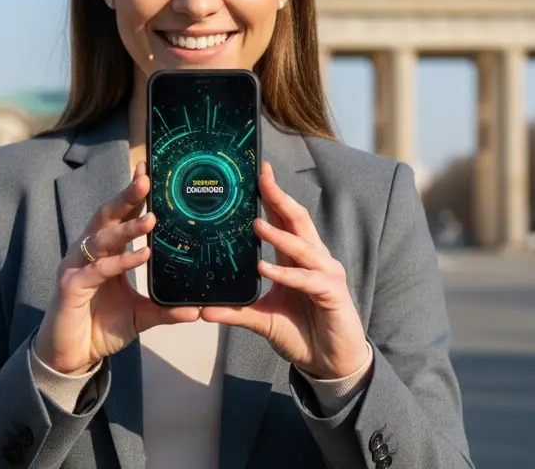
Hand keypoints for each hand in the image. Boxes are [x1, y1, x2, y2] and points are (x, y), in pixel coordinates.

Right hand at [34, 161, 199, 375]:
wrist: (71, 356)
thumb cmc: (100, 328)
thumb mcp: (140, 316)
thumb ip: (166, 309)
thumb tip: (198, 308)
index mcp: (104, 252)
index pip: (119, 216)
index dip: (133, 195)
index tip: (149, 173)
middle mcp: (88, 253)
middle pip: (106, 216)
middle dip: (127, 197)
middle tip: (147, 180)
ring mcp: (77, 267)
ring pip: (102, 238)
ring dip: (127, 228)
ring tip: (152, 219)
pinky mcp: (71, 286)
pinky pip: (98, 269)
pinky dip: (120, 261)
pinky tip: (141, 255)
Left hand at [200, 161, 370, 379]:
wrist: (329, 362)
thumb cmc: (301, 333)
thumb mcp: (261, 319)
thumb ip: (236, 310)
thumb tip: (202, 309)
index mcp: (297, 258)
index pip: (284, 219)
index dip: (272, 196)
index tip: (257, 173)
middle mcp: (314, 259)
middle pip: (297, 221)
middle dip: (279, 198)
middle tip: (261, 177)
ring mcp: (325, 274)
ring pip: (302, 246)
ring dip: (279, 235)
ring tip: (255, 223)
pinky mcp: (332, 293)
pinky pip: (307, 279)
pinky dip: (287, 273)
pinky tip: (267, 268)